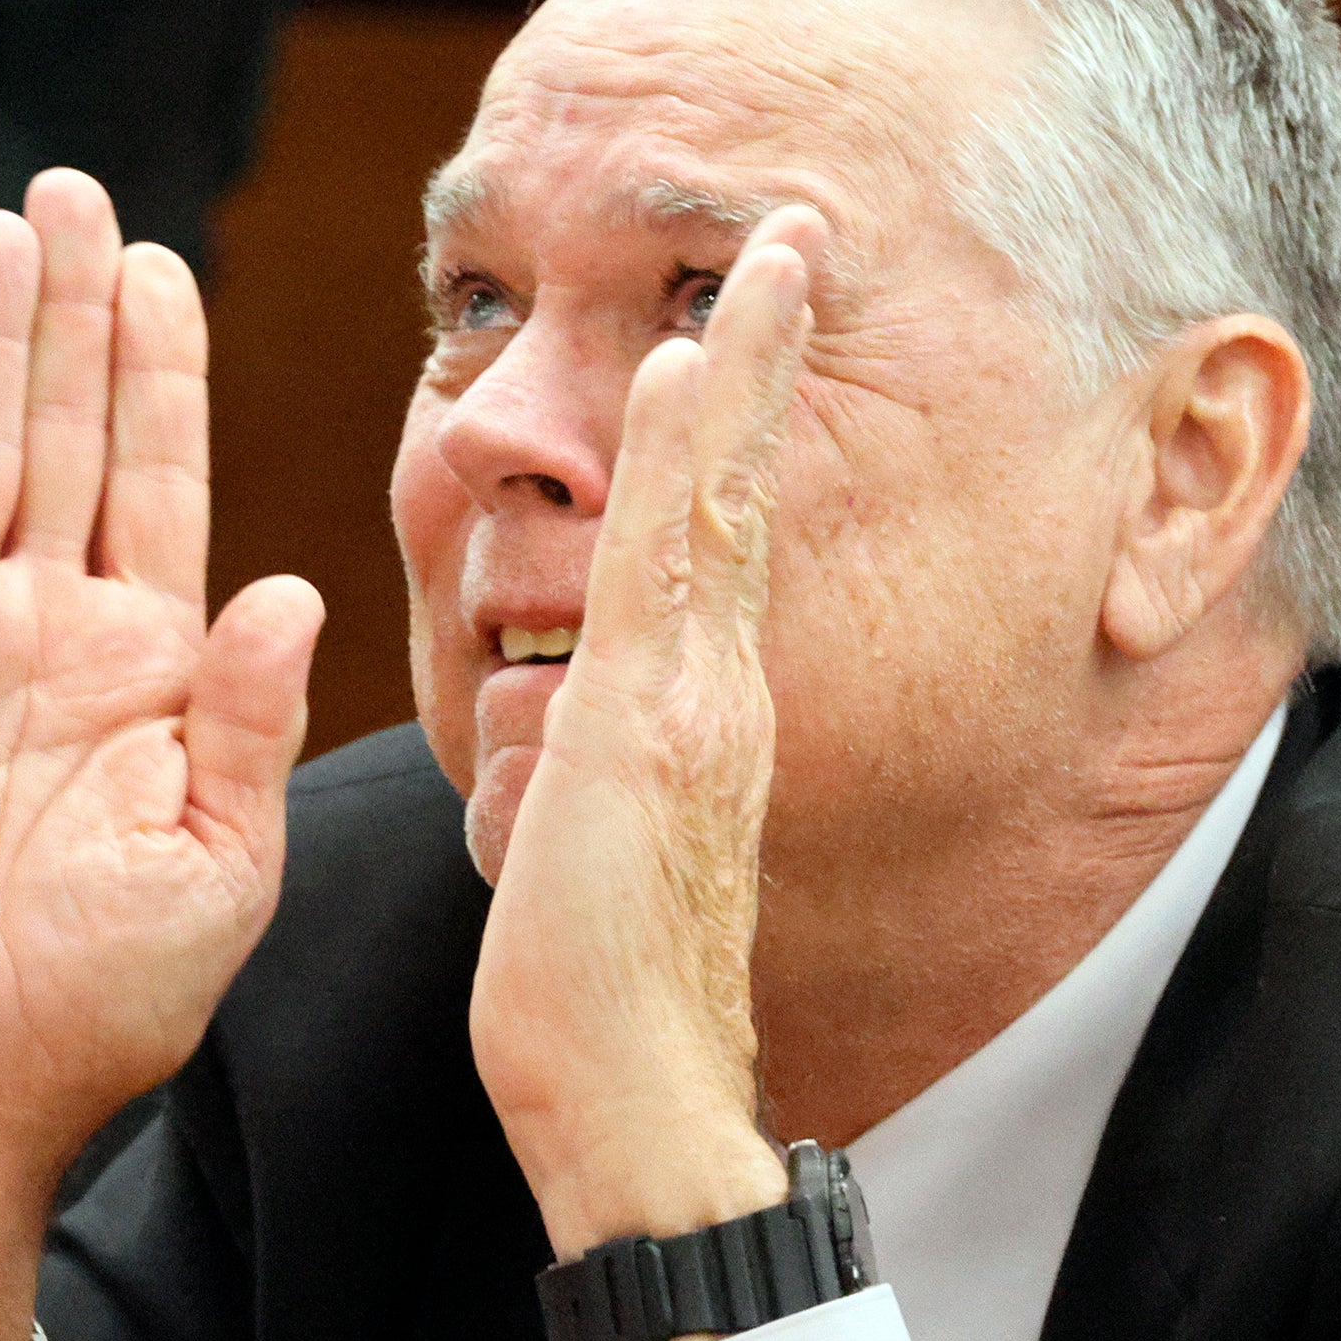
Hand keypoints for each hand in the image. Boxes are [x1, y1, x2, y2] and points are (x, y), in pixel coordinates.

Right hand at [0, 170, 321, 1340]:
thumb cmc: (111, 995)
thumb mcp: (225, 859)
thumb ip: (256, 721)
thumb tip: (294, 589)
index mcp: (154, 662)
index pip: (164, 480)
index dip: (164, 372)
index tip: (170, 265)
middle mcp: (53, 629)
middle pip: (66, 432)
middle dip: (77, 314)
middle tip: (82, 191)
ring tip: (4, 224)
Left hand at [467, 209, 827, 1266]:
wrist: (636, 1102)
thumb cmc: (598, 998)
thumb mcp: (582, 845)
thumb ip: (579, 766)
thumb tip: (541, 719)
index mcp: (696, 712)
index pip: (712, 537)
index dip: (734, 425)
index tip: (743, 324)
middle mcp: (718, 689)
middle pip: (740, 488)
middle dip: (768, 355)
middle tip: (799, 237)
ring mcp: (700, 703)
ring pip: (720, 501)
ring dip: (748, 368)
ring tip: (773, 255)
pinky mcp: (659, 728)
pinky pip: (671, 565)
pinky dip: (687, 459)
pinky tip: (691, 365)